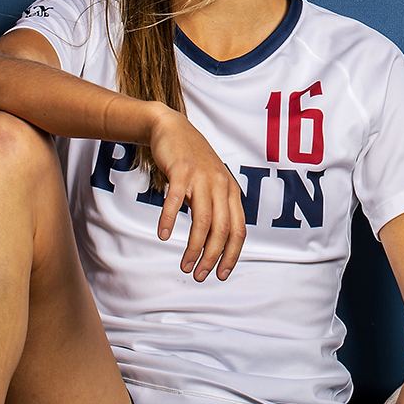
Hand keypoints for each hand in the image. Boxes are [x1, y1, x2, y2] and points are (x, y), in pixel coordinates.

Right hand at [146, 106, 247, 280]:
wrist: (172, 128)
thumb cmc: (192, 161)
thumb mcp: (211, 184)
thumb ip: (216, 208)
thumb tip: (215, 243)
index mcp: (231, 191)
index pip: (239, 230)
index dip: (232, 254)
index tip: (221, 274)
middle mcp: (221, 185)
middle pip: (222, 229)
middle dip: (213, 256)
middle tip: (201, 275)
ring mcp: (202, 176)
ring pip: (202, 220)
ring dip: (194, 246)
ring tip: (186, 265)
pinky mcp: (181, 169)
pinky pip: (176, 199)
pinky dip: (170, 219)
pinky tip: (164, 234)